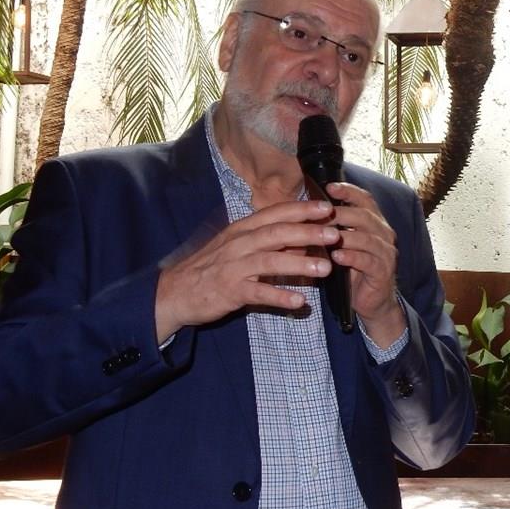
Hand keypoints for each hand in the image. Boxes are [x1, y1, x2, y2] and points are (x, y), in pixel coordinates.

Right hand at [154, 200, 338, 341]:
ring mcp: (233, 267)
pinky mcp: (229, 291)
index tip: (326, 207)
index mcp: (242, 230)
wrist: (175, 292)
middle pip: (277, 233)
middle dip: (308, 231)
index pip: (276, 214)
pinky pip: (258, 293)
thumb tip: (301, 238)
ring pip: (270, 261)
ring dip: (299, 263)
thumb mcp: (238, 247)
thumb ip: (269, 242)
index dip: (302, 210)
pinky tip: (299, 301)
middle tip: (335, 234)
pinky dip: (279, 296)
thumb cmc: (211, 267)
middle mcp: (239, 244)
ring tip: (325, 268)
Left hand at [325, 183, 406, 346]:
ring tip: (324, 235)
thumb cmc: (353, 271)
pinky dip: (351, 257)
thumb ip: (331, 229)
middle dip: (341, 214)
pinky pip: (368, 261)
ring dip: (344, 236)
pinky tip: (336, 257)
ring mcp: (386, 253)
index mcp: (375, 223)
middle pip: (365, 216)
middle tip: (319, 215)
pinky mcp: (383, 272)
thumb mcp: (342, 246)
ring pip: (367, 238)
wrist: (372, 303)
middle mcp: (384, 234)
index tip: (329, 187)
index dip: (349, 191)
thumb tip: (305, 213)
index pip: (365, 200)